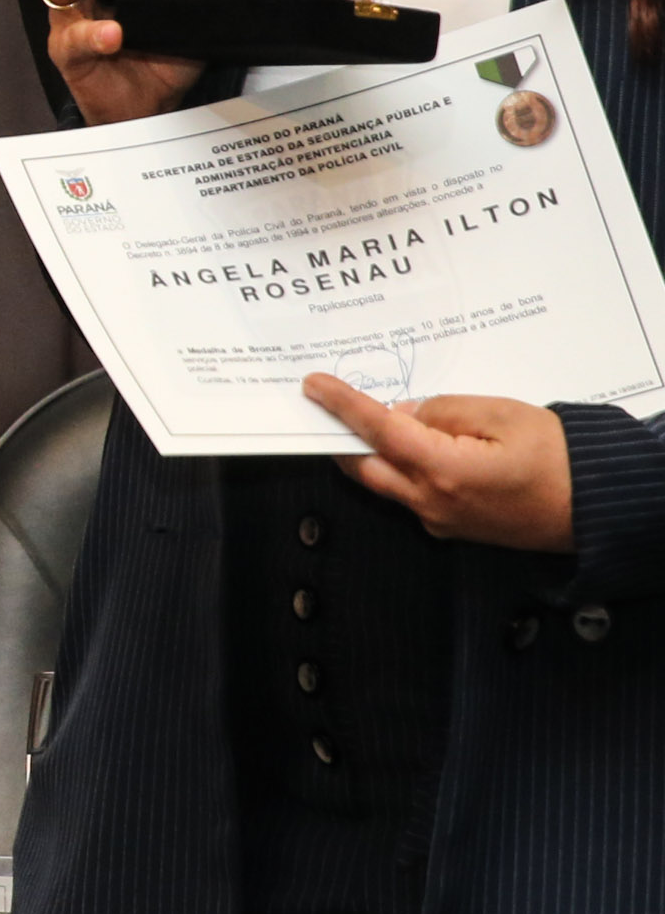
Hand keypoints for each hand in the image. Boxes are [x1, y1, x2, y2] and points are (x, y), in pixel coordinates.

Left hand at [304, 375, 575, 551]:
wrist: (600, 507)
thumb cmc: (560, 458)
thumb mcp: (502, 414)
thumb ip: (444, 410)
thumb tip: (405, 413)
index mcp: (443, 472)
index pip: (376, 432)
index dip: (342, 406)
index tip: (314, 386)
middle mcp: (433, 503)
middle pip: (363, 467)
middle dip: (339, 436)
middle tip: (323, 406)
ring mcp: (441, 521)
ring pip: (384, 484)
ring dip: (367, 454)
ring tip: (360, 421)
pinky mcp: (454, 528)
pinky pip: (411, 495)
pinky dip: (398, 469)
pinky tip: (405, 446)